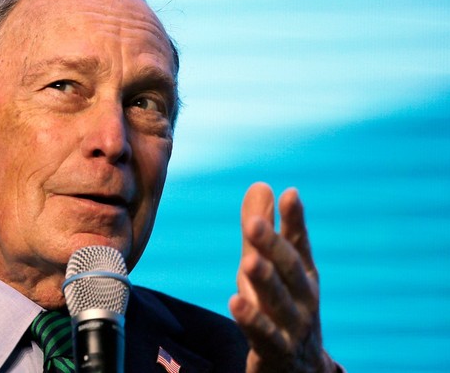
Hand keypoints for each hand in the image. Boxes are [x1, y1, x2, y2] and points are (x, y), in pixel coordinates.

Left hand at [229, 182, 334, 372]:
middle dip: (272, 245)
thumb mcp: (271, 268)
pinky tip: (235, 302)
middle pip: (289, 268)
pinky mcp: (277, 351)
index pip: (298, 243)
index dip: (294, 220)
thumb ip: (263, 231)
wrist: (299, 369)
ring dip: (265, 280)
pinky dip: (252, 319)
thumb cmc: (281, 308)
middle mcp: (304, 297)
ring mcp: (294, 326)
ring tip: (248, 261)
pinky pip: (264, 335)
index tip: (290, 193)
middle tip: (254, 223)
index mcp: (303, 274)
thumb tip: (260, 184)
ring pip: (279, 301)